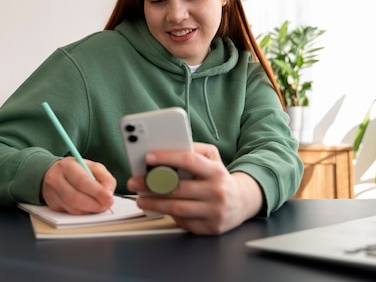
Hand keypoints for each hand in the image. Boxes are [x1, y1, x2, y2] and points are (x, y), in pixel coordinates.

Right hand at [41, 157, 115, 214]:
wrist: (55, 173)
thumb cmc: (77, 170)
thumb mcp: (93, 167)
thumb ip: (105, 178)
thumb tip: (108, 193)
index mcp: (67, 166)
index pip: (82, 181)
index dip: (97, 192)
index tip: (110, 198)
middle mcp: (56, 179)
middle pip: (76, 198)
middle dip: (95, 205)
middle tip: (107, 205)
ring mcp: (51, 194)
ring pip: (73, 208)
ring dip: (90, 210)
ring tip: (99, 206)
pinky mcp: (52, 205)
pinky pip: (70, 213)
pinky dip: (83, 213)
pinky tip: (89, 207)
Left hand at [126, 143, 263, 234]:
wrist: (242, 202)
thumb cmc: (219, 177)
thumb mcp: (212, 158)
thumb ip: (193, 150)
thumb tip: (167, 147)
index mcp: (216, 171)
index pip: (189, 161)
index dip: (167, 158)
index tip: (148, 157)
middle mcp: (217, 192)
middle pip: (178, 188)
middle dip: (151, 184)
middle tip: (134, 182)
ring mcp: (214, 212)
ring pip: (176, 208)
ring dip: (154, 203)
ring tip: (140, 198)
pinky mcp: (210, 228)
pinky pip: (183, 221)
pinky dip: (168, 214)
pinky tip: (159, 208)